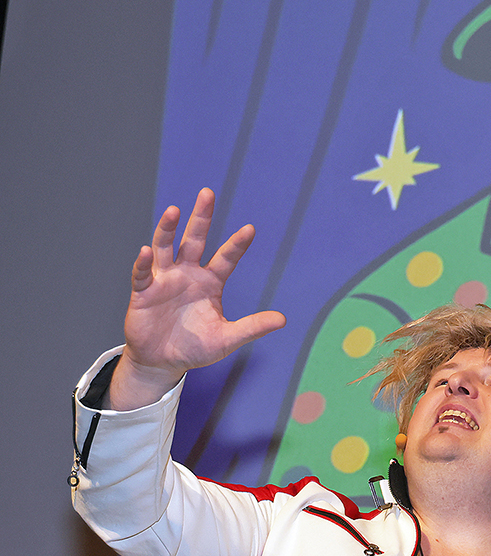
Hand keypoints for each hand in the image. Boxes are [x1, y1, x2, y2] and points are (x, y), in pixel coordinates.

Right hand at [109, 188, 284, 409]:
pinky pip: (143, 274)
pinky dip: (144, 263)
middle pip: (195, 240)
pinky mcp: (143, 292)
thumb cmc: (195, 347)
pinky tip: (147, 251)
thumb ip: (252, 328)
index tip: (250, 229)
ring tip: (174, 211)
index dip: (237, 245)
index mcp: (210, 282)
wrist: (163, 362)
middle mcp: (188, 274)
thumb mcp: (227, 339)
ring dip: (168, 230)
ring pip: (166, 248)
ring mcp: (164, 280)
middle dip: (201, 217)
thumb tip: (282, 320)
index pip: (226, 258)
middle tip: (208, 193)